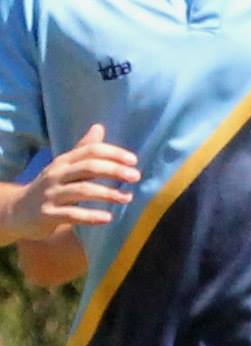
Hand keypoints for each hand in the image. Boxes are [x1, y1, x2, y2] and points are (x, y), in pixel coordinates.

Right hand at [7, 123, 137, 237]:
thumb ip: (83, 151)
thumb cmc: (51, 187)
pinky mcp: (47, 214)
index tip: (134, 161)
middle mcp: (56, 174)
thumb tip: (99, 127)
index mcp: (63, 161)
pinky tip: (108, 218)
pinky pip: (72, 214)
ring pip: (82, 190)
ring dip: (108, 194)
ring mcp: (51, 194)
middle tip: (136, 176)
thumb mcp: (65, 167)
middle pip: (88, 168)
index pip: (90, 151)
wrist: (19, 210)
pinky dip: (91, 216)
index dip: (113, 154)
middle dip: (114, 170)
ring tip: (127, 198)